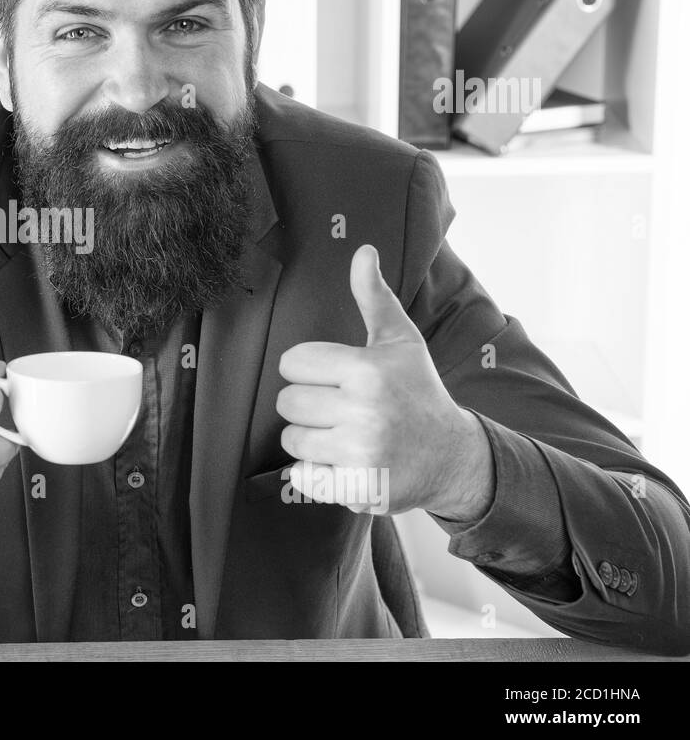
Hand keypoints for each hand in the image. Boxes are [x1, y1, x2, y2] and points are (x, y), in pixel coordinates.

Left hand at [275, 244, 492, 517]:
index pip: (292, 362)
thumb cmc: (417, 392)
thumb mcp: (400, 342)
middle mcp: (363, 411)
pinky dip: (315, 473)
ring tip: (340, 435)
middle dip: (306, 406)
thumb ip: (374, 298)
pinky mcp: (355, 488)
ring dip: (309, 440)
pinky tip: (342, 462)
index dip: (306, 369)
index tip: (330, 377)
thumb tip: (363, 251)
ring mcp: (359, 453)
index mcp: (367, 370)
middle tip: (336, 409)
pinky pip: (302, 477)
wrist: (453, 456)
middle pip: (287, 403)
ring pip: (291, 441)